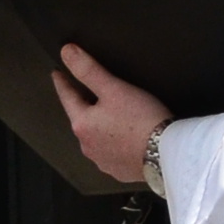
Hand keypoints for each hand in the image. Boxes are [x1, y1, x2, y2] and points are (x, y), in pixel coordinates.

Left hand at [52, 44, 172, 186]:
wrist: (167, 155)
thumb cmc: (142, 120)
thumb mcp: (114, 89)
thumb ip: (89, 70)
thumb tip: (66, 52)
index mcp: (82, 124)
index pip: (67, 98)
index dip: (63, 83)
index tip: (57, 74)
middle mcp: (88, 146)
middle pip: (81, 119)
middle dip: (83, 106)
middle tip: (84, 94)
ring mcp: (103, 161)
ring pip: (96, 138)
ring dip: (100, 128)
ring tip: (109, 117)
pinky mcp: (120, 171)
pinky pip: (112, 153)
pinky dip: (115, 144)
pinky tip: (125, 139)